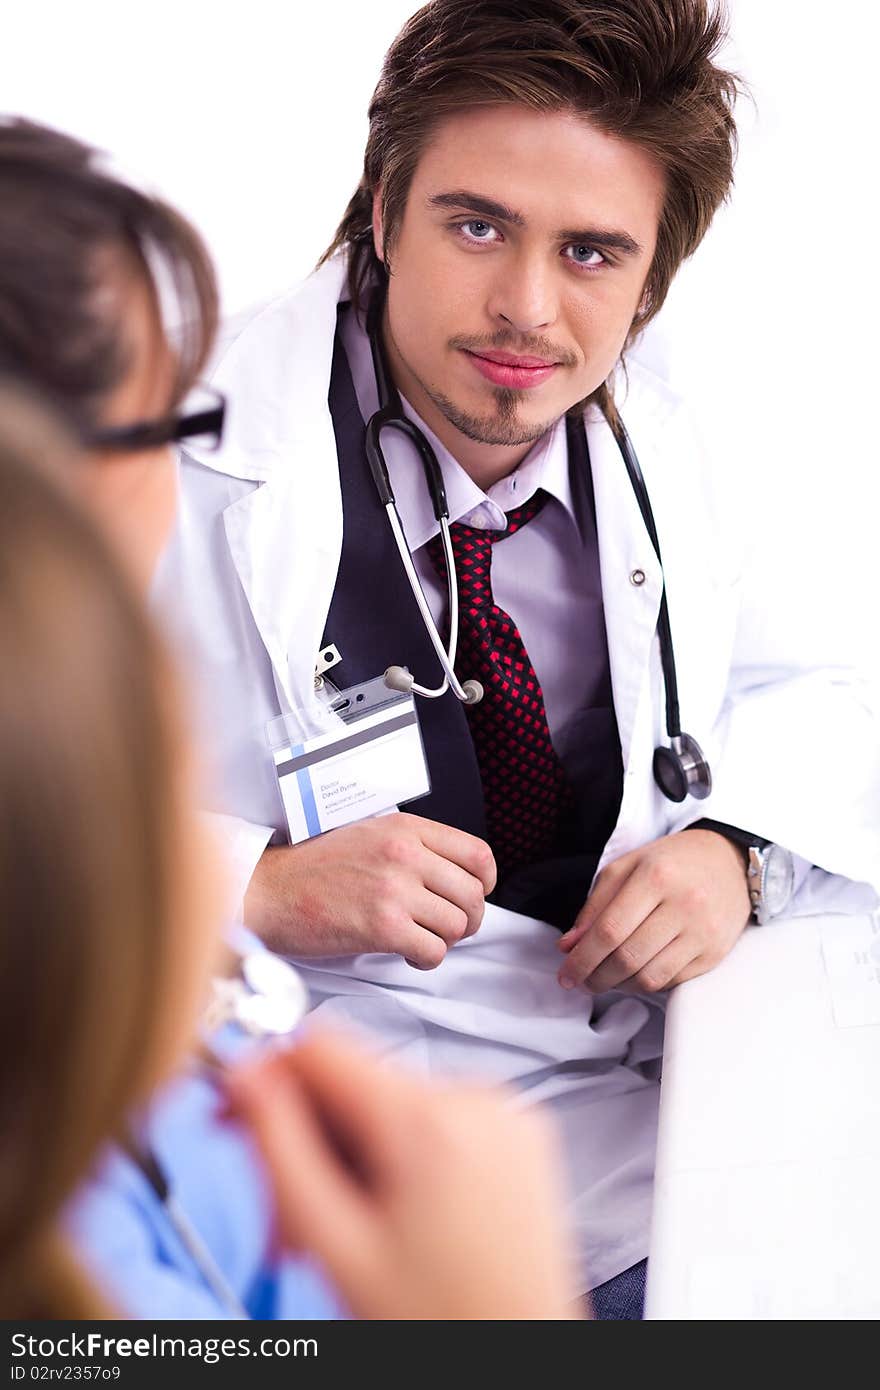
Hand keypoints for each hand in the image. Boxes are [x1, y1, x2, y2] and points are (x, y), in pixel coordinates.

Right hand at [226, 1031, 580, 1320]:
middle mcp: (476, 1098)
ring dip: (351, 1157)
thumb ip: (280, 1150)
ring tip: (344, 1233)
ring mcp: (503, 1112)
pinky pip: (434, 1119)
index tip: (236, 1119)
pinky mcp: (517, 1131)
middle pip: (354, 1083)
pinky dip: (400, 1158)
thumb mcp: (337, 1246)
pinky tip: (392, 1216)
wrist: (524, 1358)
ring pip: (389, 1103)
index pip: (320, 1046)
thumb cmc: (445, 1323)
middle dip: (308, 1144)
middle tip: (287, 1221)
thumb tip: (244, 1075)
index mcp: (429, 1120)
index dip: (267, 1080)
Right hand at [244, 813, 495, 967]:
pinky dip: (425, 959)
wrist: (269, 891)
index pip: (477, 853)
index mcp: (405, 829)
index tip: (475, 894)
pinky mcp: (383, 927)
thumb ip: (412, 847)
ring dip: (445, 940)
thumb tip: (454, 876)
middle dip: (468, 919)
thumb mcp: (368, 834)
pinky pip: (433, 951)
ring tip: (420, 939)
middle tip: (449, 928)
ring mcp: (395, 890)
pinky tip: (406, 953)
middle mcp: (405, 854)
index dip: (486, 881)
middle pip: (473, 895)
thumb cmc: (313, 869)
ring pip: (456, 925)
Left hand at [557, 830, 750, 993]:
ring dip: (619, 986)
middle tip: (581, 981)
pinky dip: (645, 984)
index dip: (581, 959)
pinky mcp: (715, 952)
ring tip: (605, 979)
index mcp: (655, 877)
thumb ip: (594, 906)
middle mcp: (684, 904)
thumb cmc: (671, 863)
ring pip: (650, 977)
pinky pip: (672, 982)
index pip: (609, 930)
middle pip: (627, 958)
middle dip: (595, 977)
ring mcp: (703, 931)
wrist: (729, 860)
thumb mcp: (626, 868)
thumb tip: (568, 946)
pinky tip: (634, 974)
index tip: (565, 974)